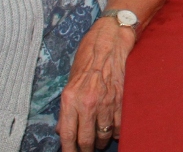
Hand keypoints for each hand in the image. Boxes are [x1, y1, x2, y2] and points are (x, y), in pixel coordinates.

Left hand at [58, 18, 134, 151]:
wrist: (110, 41)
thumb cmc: (88, 57)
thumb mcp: (70, 81)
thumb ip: (66, 107)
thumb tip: (62, 128)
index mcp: (70, 98)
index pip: (67, 135)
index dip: (69, 150)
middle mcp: (87, 103)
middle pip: (85, 140)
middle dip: (85, 149)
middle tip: (86, 149)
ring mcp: (105, 103)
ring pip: (104, 136)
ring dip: (101, 141)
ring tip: (100, 140)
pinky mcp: (121, 100)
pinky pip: (119, 126)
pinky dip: (117, 132)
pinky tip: (114, 130)